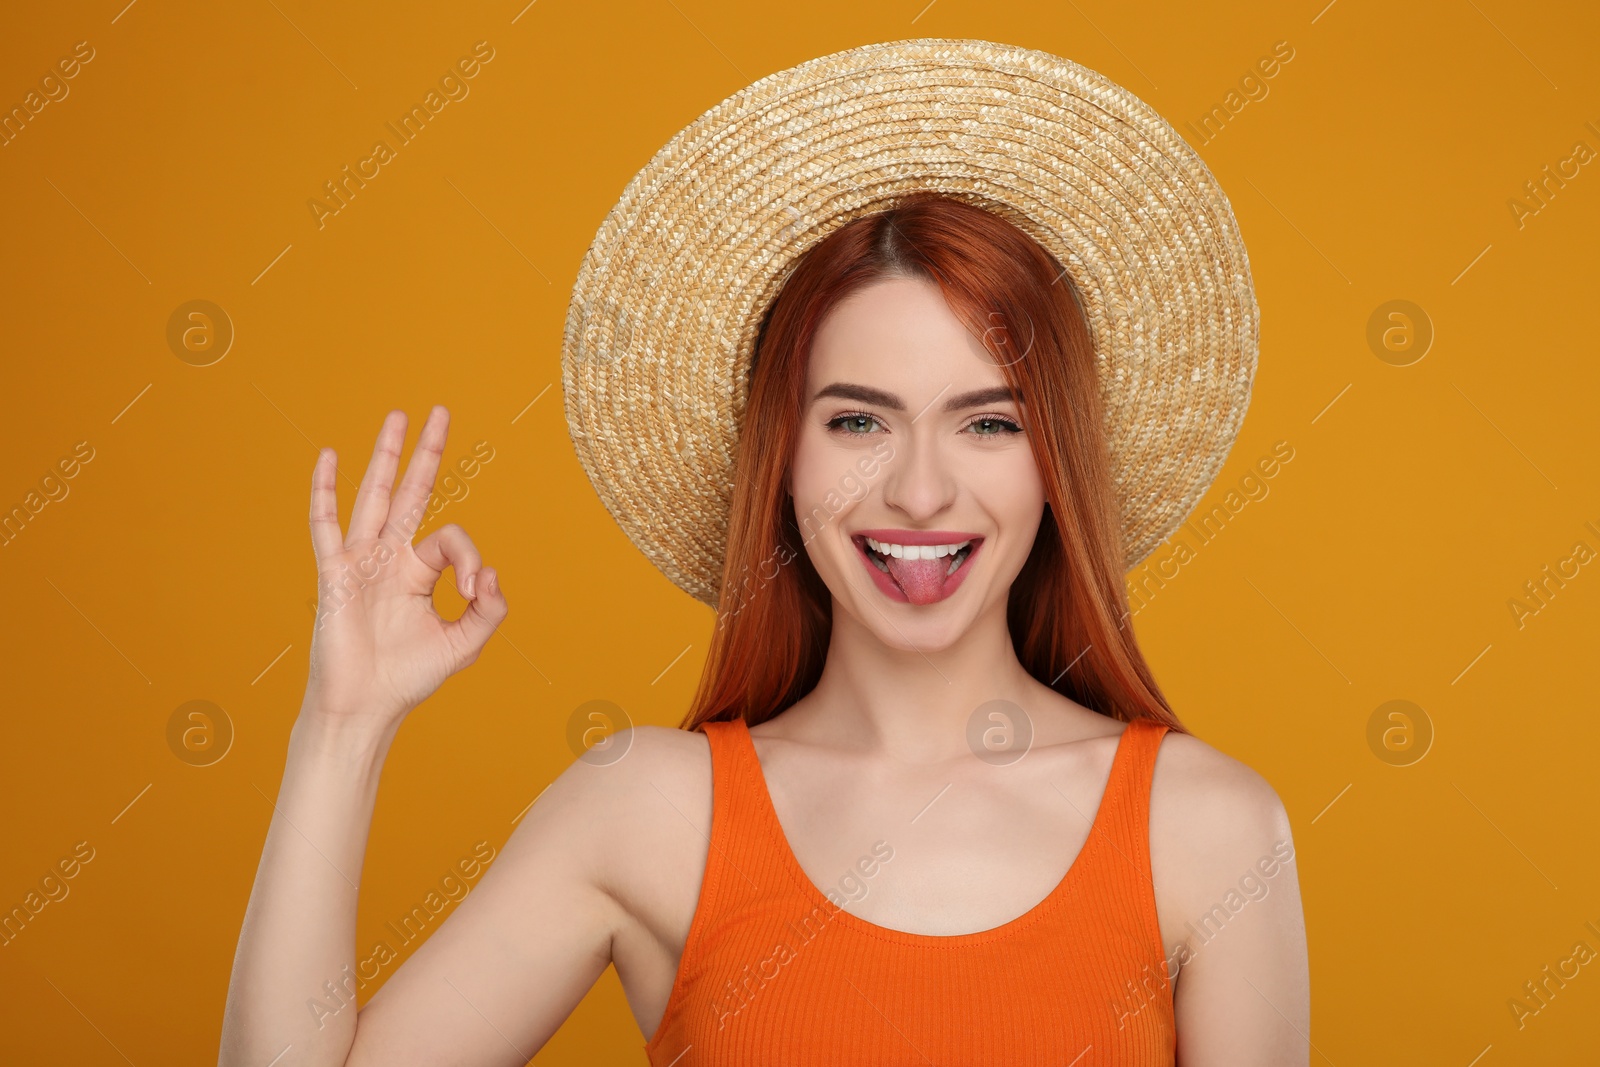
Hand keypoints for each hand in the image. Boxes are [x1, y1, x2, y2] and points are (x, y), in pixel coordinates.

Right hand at [303, 406, 507, 727]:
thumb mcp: (464, 644)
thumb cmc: (409, 678)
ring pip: (374, 494)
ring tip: (398, 416)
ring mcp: (361, 560)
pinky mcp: (334, 572)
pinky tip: (330, 456)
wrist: (366, 705)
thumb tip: (494, 574)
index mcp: (419, 571)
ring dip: (386, 455)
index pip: (452, 538)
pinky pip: (327, 524)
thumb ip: (488, 611)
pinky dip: (326, 490)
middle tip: (441, 411)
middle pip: (412, 491)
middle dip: (427, 453)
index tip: (478, 587)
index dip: (472, 556)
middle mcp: (390, 558)